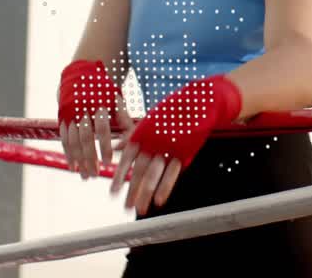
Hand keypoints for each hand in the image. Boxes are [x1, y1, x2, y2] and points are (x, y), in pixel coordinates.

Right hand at [57, 60, 130, 179]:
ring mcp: (69, 112)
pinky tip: (73, 167)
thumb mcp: (117, 98)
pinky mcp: (62, 117)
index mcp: (99, 101)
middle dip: (89, 158)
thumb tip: (132, 138)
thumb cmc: (106, 89)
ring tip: (85, 176)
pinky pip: (64, 138)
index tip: (108, 162)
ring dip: (78, 160)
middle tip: (95, 175)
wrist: (82, 72)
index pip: (101, 127)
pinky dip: (68, 153)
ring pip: (73, 140)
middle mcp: (82, 107)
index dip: (104, 145)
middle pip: (85, 137)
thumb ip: (124, 117)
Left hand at [111, 75, 242, 214]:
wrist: (198, 102)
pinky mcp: (184, 151)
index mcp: (142, 133)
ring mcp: (168, 147)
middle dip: (132, 190)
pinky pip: (172, 173)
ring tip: (140, 209)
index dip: (119, 176)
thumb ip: (131, 135)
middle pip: (139, 171)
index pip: (127, 159)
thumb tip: (114, 147)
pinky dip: (165, 187)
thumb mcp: (149, 120)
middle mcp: (152, 141)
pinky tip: (159, 200)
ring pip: (154, 174)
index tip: (113, 192)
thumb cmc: (171, 111)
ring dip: (146, 193)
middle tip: (126, 207)